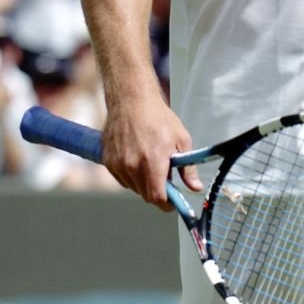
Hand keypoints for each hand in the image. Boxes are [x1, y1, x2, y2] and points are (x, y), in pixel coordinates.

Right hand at [101, 95, 202, 211]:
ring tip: (151, 161)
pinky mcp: (108, 162)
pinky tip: (138, 158)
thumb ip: (187, 168)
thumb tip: (195, 188)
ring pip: (134, 188)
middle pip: (146, 195)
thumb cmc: (159, 117)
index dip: (167, 204)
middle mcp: (132, 166)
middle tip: (165, 176)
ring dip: (144, 183)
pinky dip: (131, 175)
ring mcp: (118, 165)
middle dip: (158, 191)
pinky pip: (122, 179)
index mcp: (153, 161)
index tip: (173, 201)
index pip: (157, 197)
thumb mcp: (181, 139)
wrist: (132, 100)